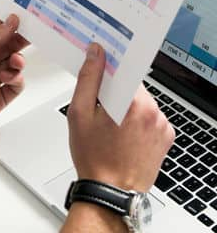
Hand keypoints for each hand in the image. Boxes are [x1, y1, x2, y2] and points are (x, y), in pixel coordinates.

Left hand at [0, 15, 27, 169]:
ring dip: (18, 61)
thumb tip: (10, 22)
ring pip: (15, 65)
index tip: (21, 18)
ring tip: (15, 61)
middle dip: (19, 41)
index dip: (9, 24)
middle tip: (28, 37)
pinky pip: (16, 86)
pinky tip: (10, 78)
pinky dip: (18, 79)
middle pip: (9, 46)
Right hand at [68, 43, 174, 191]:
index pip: (125, 68)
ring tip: (111, 124)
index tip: (100, 69)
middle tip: (100, 107)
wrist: (111, 192)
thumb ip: (88, 78)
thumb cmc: (94, 156)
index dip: (110, 67)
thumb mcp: (80, 113)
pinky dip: (138, 118)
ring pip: (141, 100)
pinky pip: (150, 116)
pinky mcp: (166, 136)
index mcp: (133, 102)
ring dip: (127, 104)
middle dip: (116, 90)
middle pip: (132, 84)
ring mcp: (162, 125)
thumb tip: (95, 53)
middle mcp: (153, 112)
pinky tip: (123, 132)